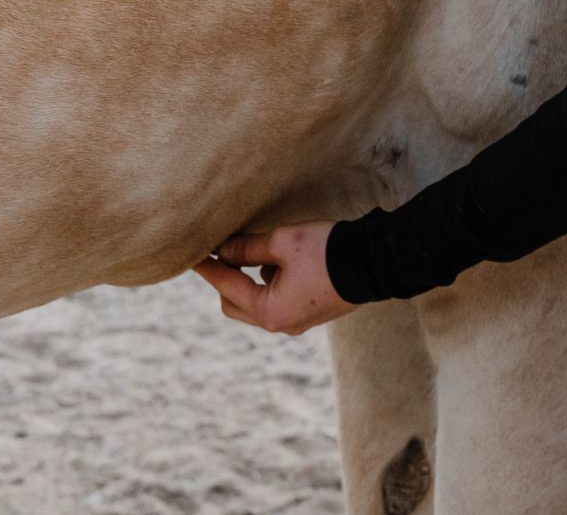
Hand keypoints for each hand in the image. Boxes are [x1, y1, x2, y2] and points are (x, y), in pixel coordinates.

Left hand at [191, 221, 359, 335]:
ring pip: (257, 303)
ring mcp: (298, 321)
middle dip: (225, 280)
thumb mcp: (282, 243)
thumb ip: (247, 248)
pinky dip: (269, 284)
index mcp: (269, 311)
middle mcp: (281, 323)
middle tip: (219, 253)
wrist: (375, 263)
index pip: (226, 287)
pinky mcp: (312, 313)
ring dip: (248, 282)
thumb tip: (223, 249)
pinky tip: (278, 262)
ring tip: (249, 252)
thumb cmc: (327, 252)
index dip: (208, 268)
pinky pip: (278, 301)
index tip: (191, 255)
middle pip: (236, 304)